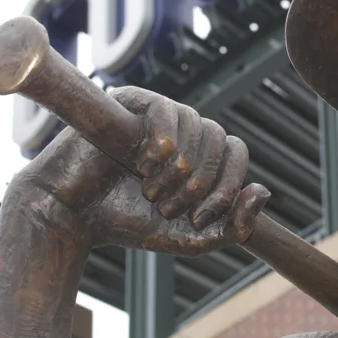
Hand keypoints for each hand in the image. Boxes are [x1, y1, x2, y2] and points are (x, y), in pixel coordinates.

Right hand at [13, 86, 269, 255]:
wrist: (73, 216)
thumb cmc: (128, 223)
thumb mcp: (191, 238)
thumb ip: (234, 227)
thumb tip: (264, 191)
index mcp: (200, 154)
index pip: (236, 152)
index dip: (227, 187)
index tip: (198, 218)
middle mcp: (183, 129)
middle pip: (220, 138)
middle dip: (200, 183)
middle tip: (167, 208)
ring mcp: (158, 113)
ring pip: (198, 125)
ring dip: (178, 170)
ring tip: (149, 192)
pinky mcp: (131, 99)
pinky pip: (167, 111)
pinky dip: (162, 145)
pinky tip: (141, 165)